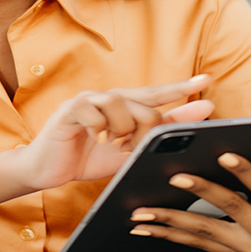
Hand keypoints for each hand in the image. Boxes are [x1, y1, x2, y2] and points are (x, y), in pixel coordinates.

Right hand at [15, 75, 214, 190]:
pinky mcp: (69, 109)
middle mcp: (107, 98)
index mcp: (122, 106)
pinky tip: (96, 139)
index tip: (206, 81)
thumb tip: (193, 118)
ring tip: (113, 144)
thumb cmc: (84, 158)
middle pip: (144, 101)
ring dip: (122, 129)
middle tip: (133, 148)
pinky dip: (99, 127)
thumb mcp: (126, 151)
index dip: (181, 88)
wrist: (44, 171)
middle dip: (146, 129)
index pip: (156, 94)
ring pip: (120, 102)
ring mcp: (87, 101)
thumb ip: (156, 134)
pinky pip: (92, 109)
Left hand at [128, 138, 250, 251]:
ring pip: (205, 234)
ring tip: (140, 212)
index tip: (225, 155)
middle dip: (201, 195)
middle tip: (174, 177)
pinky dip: (170, 235)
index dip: (247, 174)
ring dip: (171, 222)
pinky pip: (198, 245)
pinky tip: (145, 227)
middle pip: (232, 211)